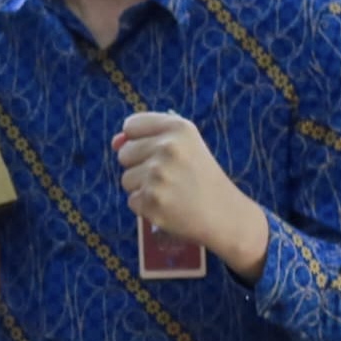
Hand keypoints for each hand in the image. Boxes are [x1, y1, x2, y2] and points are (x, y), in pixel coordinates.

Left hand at [115, 107, 267, 272]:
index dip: (138, 140)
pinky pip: (132, 200)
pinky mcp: (151, 202)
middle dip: (140, 166)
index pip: (131, 126)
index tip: (156, 152)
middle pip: (124, 153)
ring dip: (143, 188)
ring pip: (126, 179)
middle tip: (169, 176)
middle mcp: (168, 148)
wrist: (224, 214)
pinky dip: (147, 207)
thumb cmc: (200, 176)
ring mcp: (158, 175)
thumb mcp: (185, 145)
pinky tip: (170, 206)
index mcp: (178, 128)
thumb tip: (115, 142)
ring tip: (171, 192)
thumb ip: (148, 136)